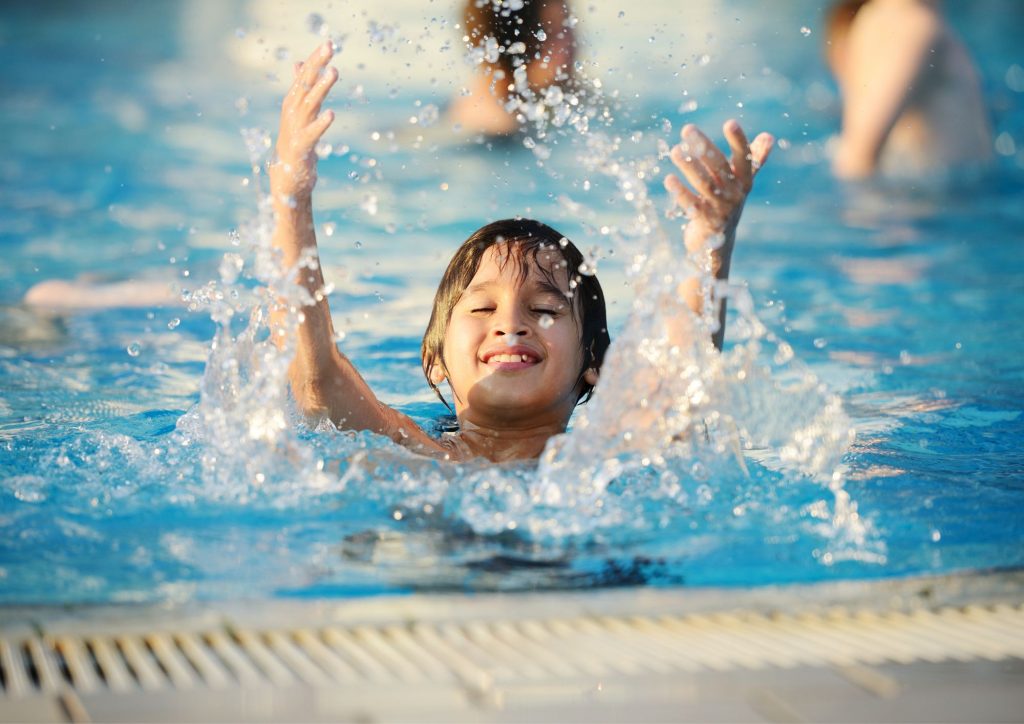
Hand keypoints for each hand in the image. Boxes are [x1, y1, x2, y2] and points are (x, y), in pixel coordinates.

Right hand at [269, 42, 338, 204]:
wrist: (287, 177)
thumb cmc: (295, 143)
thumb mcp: (298, 113)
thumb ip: (300, 89)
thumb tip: (299, 64)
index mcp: (293, 103)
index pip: (304, 76)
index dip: (315, 60)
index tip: (328, 43)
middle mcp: (292, 113)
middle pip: (305, 84)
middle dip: (317, 64)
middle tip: (329, 47)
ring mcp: (295, 129)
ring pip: (308, 104)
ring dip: (320, 87)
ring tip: (334, 72)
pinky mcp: (300, 148)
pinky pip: (311, 133)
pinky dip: (320, 124)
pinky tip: (332, 114)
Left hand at [663, 120, 772, 258]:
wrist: (719, 246)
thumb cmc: (728, 205)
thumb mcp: (742, 184)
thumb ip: (754, 160)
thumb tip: (769, 136)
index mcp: (745, 182)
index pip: (745, 158)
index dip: (739, 141)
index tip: (730, 122)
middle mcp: (735, 195)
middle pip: (719, 167)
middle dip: (703, 147)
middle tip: (687, 129)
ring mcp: (721, 210)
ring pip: (704, 184)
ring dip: (689, 166)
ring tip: (675, 150)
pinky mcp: (706, 223)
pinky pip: (692, 205)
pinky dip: (681, 193)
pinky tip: (669, 179)